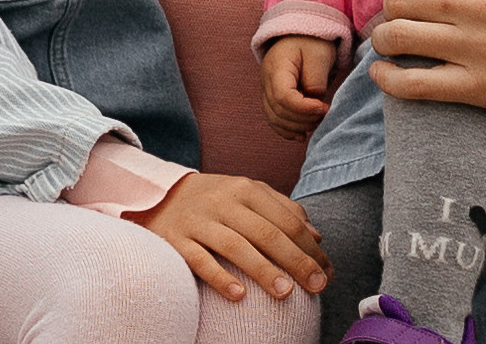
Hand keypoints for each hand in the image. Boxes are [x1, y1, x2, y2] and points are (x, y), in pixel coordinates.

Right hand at [127, 172, 331, 302]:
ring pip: (235, 245)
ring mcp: (198, 221)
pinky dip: (220, 277)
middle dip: (295, 261)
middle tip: (316, 286)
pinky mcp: (176, 240)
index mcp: (246, 189)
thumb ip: (282, 210)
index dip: (309, 247)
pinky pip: (199, 260)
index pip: (285, 219)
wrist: (159, 194)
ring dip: (263, 270)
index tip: (326, 272)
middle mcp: (223, 202)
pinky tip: (239, 295)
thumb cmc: (215, 199)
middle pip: (265, 232)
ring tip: (285, 293)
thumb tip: (316, 237)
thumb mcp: (248, 194)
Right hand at [259, 36, 334, 139]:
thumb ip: (316, 80)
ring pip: (274, 118)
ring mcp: (266, 89)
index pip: (283, 97)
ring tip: (317, 121)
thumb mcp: (319, 55)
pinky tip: (302, 135)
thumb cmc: (312, 42)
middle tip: (324, 113)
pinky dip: (286, 130)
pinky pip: (274, 118)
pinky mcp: (272, 97)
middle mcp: (266, 80)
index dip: (303, 108)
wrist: (300, 33)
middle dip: (303, 119)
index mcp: (277, 67)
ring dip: (296, 126)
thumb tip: (314, 102)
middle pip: (278, 110)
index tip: (323, 107)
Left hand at [368, 0, 485, 114]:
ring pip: (396, 37)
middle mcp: (476, 0)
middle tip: (403, 18)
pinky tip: (386, 74)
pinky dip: (387, 79)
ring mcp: (476, 46)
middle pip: (398, 0)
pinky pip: (411, 85)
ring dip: (385, 40)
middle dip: (394, 10)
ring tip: (391, 44)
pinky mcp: (481, 88)